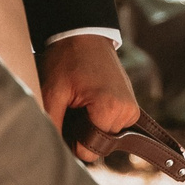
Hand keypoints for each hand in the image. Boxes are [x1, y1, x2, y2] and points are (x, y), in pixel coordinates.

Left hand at [37, 34, 142, 153]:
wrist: (83, 33)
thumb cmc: (66, 59)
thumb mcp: (52, 92)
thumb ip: (53, 125)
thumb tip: (52, 151)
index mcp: (111, 110)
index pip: (89, 151)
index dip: (71, 140)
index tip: (64, 117)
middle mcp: (128, 113)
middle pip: (98, 144)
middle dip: (81, 131)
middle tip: (71, 105)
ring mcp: (132, 109)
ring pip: (105, 135)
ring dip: (90, 124)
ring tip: (80, 99)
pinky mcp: (131, 105)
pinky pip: (111, 125)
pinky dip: (98, 118)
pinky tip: (89, 100)